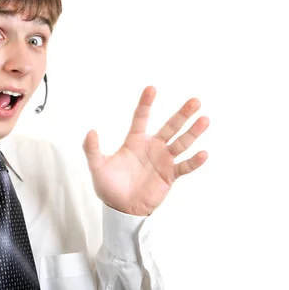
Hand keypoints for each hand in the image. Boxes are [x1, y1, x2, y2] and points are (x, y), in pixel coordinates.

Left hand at [82, 86, 208, 215]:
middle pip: (170, 126)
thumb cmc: (108, 186)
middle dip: (182, 114)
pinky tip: (203, 153)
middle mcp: (152, 146)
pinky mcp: (170, 176)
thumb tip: (90, 132)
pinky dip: (194, 162)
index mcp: (134, 140)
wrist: (121, 209)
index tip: (152, 88)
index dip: (146, 103)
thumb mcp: (97, 167)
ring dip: (193, 132)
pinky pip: (184, 167)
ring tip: (205, 119)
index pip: (141, 117)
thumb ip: (92, 150)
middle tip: (195, 100)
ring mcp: (163, 160)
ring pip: (181, 143)